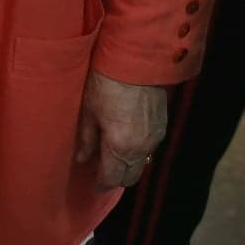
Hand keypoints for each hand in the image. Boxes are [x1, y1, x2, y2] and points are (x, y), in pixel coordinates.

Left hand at [73, 72, 167, 190]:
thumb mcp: (89, 111)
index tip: (92, 184)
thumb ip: (87, 139)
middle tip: (101, 173)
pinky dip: (138, 153)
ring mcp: (155, 138)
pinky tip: (126, 143)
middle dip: (116, 179)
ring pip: (142, 164)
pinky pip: (150, 149)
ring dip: (128, 166)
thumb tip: (82, 159)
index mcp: (121, 148)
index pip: (112, 179)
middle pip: (131, 177)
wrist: (137, 60)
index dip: (101, 184)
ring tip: (112, 158)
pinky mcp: (162, 126)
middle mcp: (142, 148)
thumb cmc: (106, 83)